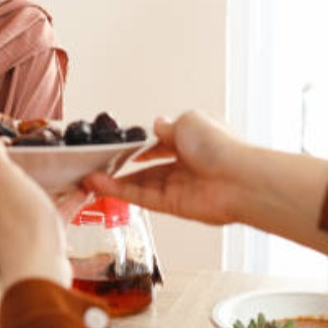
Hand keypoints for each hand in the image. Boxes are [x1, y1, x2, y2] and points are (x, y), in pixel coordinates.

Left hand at [0, 125, 71, 288]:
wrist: (39, 271)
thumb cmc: (19, 222)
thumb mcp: (2, 176)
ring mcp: (9, 224)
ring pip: (12, 195)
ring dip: (19, 179)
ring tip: (30, 164)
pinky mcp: (33, 236)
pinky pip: (46, 210)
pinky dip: (60, 198)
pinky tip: (80, 190)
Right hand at [84, 110, 247, 224]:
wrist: (238, 179)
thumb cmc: (220, 146)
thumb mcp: (188, 121)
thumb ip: (167, 127)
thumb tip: (157, 126)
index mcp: (193, 141)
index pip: (161, 143)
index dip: (140, 145)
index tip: (119, 146)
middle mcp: (186, 165)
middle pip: (148, 167)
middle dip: (124, 166)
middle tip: (99, 165)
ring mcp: (179, 187)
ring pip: (141, 184)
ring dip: (115, 181)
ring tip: (89, 177)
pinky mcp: (173, 206)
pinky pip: (142, 198)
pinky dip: (120, 192)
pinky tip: (100, 186)